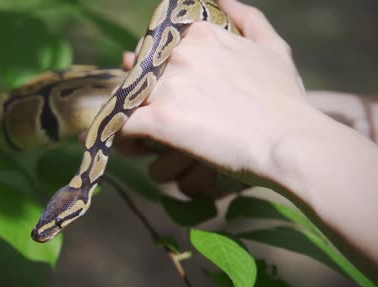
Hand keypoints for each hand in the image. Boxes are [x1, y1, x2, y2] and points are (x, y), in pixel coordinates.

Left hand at [119, 0, 311, 185]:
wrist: (287, 143)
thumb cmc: (284, 101)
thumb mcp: (274, 49)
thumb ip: (247, 18)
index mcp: (200, 35)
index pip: (157, 45)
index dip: (155, 68)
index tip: (164, 89)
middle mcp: (178, 55)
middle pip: (138, 70)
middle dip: (142, 92)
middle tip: (155, 115)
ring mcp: (166, 86)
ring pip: (127, 95)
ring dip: (129, 114)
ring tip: (141, 137)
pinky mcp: (159, 119)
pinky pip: (121, 124)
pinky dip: (122, 136)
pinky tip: (134, 146)